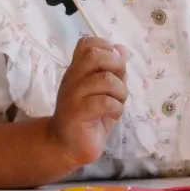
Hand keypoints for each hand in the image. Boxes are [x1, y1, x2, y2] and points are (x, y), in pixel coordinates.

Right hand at [47, 37, 128, 168]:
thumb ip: (113, 71)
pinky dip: (116, 108)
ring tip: (118, 103)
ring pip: (105, 80)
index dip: (106, 49)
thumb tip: (122, 49)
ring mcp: (72, 95)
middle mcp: (72, 78)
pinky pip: (105, 102)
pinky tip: (113, 115)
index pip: (87, 44)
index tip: (113, 67)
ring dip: (121, 92)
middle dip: (117, 66)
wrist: (67, 146)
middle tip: (119, 84)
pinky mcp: (76, 113)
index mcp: (78, 70)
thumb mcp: (106, 91)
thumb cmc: (90, 117)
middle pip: (95, 55)